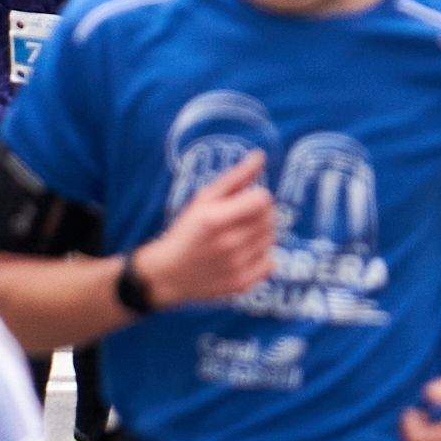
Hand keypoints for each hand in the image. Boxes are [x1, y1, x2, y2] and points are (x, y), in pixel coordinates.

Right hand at [135, 151, 276, 306]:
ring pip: (271, 239)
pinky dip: (262, 256)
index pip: (263, 200)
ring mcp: (236, 267)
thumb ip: (235, 177)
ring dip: (261, 234)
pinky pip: (271, 263)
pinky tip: (244, 255)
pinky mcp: (242, 284)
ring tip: (240, 236)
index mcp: (215, 219)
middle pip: (270, 219)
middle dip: (261, 214)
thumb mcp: (204, 199)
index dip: (257, 196)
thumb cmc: (186, 231)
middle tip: (243, 217)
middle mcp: (228, 244)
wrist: (169, 274)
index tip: (245, 201)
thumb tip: (260, 156)